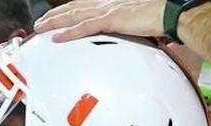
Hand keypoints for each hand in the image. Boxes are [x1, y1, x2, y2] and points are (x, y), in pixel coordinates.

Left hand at [34, 0, 165, 40]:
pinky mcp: (113, 20)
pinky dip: (70, 33)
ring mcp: (109, 10)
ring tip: (41, 28)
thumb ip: (121, 22)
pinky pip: (86, 28)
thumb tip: (117, 30)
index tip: (53, 15)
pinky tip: (58, 38)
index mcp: (111, 2)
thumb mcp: (134, 16)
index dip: (66, 9)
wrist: (171, 12)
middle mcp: (107, 3)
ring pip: (74, 16)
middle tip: (40, 23)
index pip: (82, 4)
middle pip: (74, 8)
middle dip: (54, 16)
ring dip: (55, 22)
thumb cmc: (158, 14)